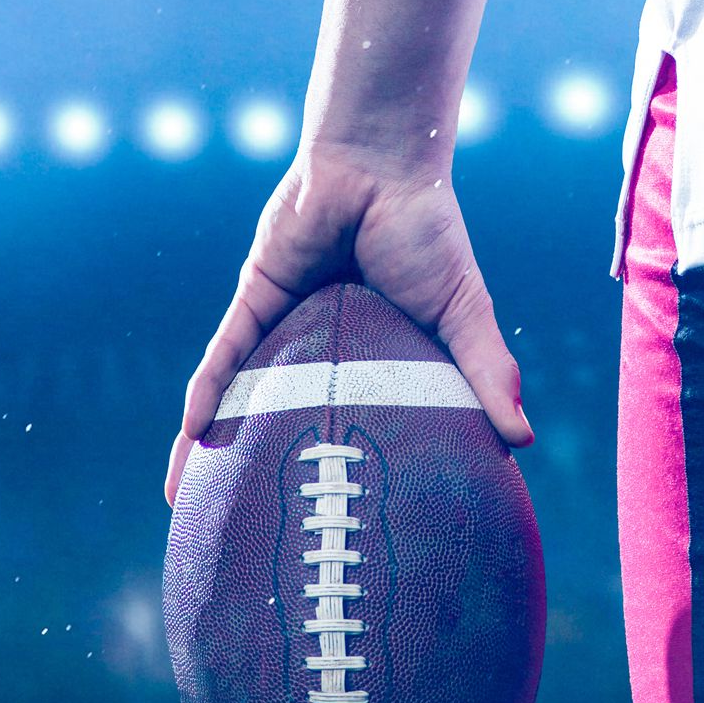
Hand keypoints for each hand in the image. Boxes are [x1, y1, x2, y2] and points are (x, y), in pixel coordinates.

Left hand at [165, 144, 531, 505]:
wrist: (379, 161)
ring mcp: (281, 330)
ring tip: (181, 503)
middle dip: (256, 478)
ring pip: (237, 400)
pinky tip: (192, 434)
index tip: (338, 530)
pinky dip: (206, 394)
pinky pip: (224, 358)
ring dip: (207, 448)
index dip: (342, 475)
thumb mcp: (463, 312)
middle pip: (279, 426)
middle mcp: (315, 354)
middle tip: (242, 540)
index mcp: (365, 362)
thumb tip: (521, 441)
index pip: (348, 428)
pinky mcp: (256, 301)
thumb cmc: (427, 230)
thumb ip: (486, 371)